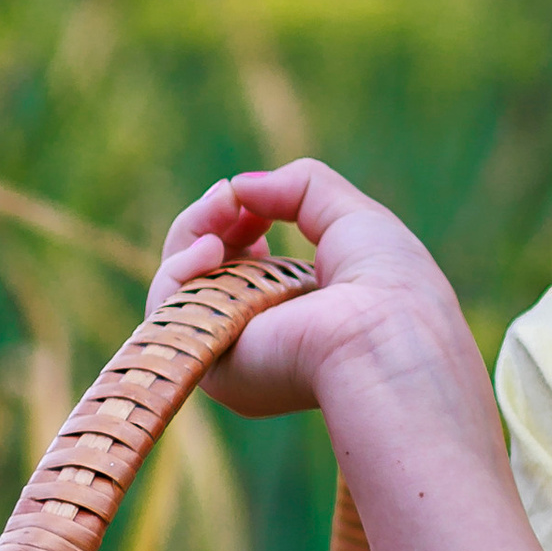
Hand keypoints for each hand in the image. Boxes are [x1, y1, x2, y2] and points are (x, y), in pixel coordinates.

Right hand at [148, 160, 481, 423]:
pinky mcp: (208, 364)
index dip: (234, 222)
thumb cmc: (386, 283)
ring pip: (177, 286)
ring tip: (222, 220)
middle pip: (201, 270)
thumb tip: (239, 186)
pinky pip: (165, 311)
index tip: (245, 199)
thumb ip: (298, 188)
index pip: (242, 265)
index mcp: (299, 310)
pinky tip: (212, 250)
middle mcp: (261, 336)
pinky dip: (178, 270)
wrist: (383, 338)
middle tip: (227, 199)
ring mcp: (231, 351)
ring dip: (190, 236)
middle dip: (207, 222)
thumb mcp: (349, 215)